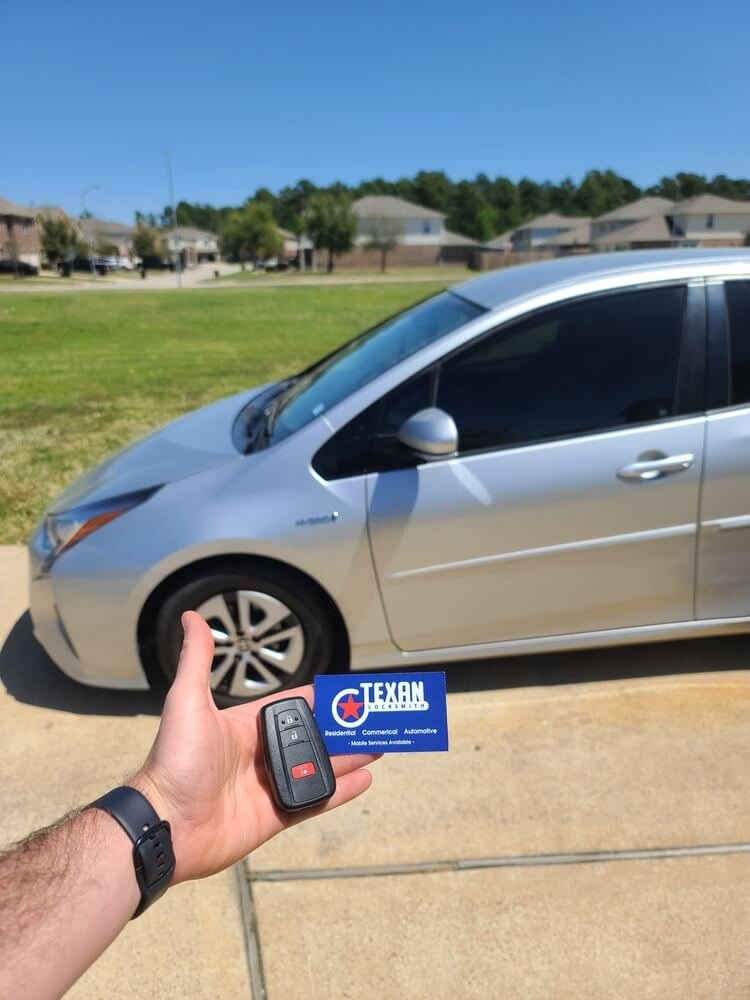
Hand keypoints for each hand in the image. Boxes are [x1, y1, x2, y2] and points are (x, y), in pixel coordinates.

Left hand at [132, 611, 377, 881]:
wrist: (167, 825)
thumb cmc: (174, 762)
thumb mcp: (187, 702)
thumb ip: (198, 660)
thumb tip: (192, 618)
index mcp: (246, 726)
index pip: (293, 707)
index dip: (321, 700)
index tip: (348, 692)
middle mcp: (261, 755)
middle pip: (313, 738)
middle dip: (342, 730)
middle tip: (372, 720)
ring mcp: (271, 786)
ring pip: (319, 768)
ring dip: (348, 757)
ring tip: (377, 745)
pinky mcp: (276, 815)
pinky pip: (315, 801)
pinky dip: (340, 791)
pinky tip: (364, 780)